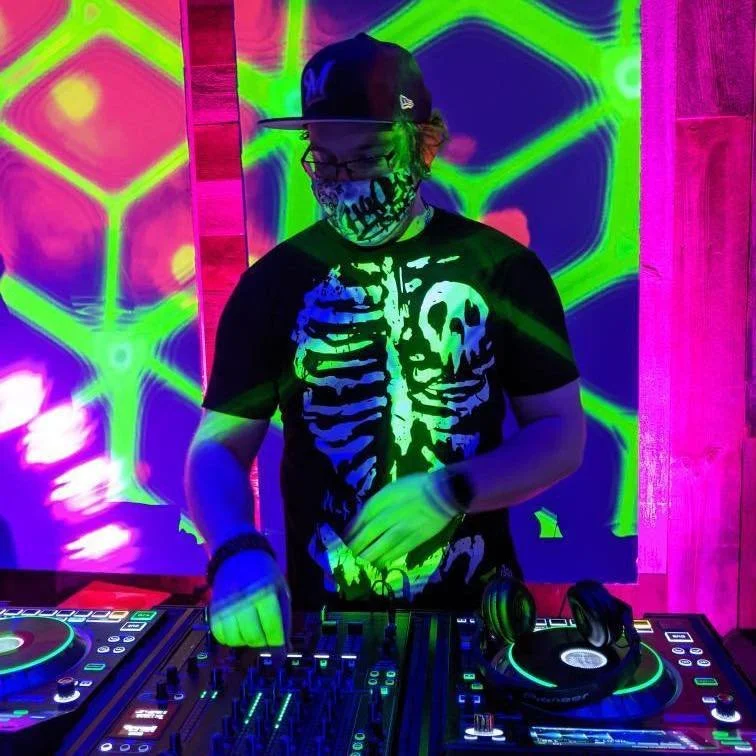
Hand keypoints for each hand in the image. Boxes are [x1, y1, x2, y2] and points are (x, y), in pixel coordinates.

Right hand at [209, 549, 290, 648]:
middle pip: (253, 635)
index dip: (277, 643)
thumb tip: (285, 648)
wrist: (238, 553)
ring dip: (247, 641)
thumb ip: (284, 618)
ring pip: (236, 638)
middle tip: (266, 637)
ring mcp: (227, 604)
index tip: (280, 654)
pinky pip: (220, 635)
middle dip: (263, 642)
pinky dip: (230, 639)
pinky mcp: (214, 608)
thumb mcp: (281, 589)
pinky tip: (238, 629)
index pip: (272, 626)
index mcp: (265, 592)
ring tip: (252, 630)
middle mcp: (244, 599)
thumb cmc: (264, 572)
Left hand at [343, 471, 459, 570]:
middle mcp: (391, 514)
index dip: (352, 530)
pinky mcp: (416, 539)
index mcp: (385, 499)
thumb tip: (361, 520)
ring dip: (369, 554)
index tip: (345, 538)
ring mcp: (404, 528)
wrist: (444, 492)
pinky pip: (397, 551)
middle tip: (350, 552)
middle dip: (357, 545)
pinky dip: (386, 558)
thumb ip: (376, 503)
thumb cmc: (416, 487)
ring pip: (381, 545)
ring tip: (363, 559)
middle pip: (369, 534)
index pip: (363, 517)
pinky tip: (379, 562)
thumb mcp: (392, 489)